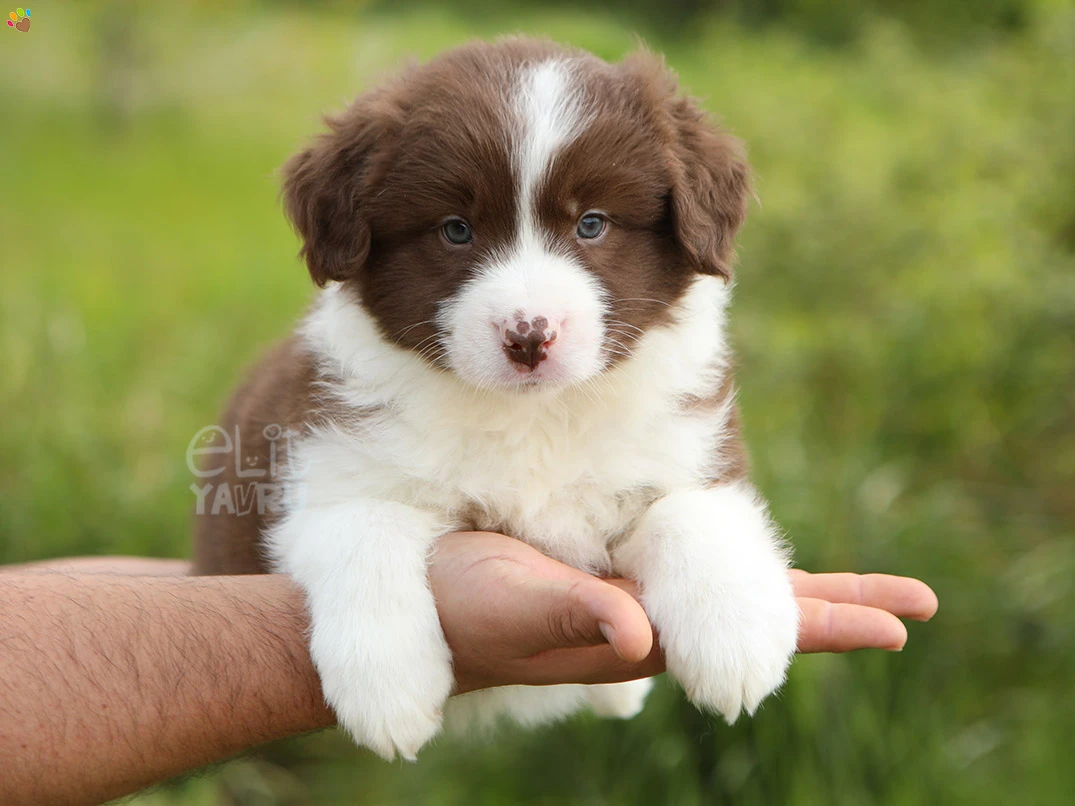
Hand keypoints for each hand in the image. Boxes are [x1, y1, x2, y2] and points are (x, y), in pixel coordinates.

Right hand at [431, 531, 937, 694]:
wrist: (411, 600)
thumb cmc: (453, 606)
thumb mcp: (509, 603)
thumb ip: (568, 618)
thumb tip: (637, 633)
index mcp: (640, 631)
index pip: (756, 632)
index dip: (826, 624)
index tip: (900, 621)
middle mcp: (648, 618)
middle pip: (761, 617)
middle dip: (833, 610)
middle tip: (913, 607)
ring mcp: (628, 598)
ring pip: (729, 593)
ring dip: (791, 592)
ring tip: (848, 594)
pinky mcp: (600, 576)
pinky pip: (684, 566)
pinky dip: (728, 566)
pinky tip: (737, 560)